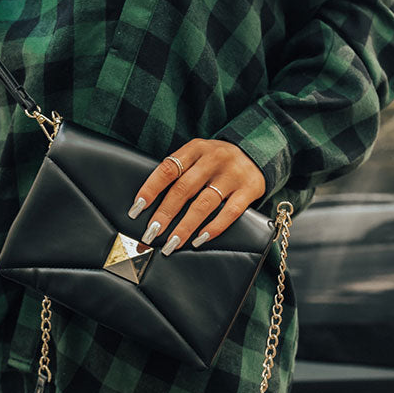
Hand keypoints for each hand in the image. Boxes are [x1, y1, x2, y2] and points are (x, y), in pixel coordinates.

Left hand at [127, 138, 265, 254]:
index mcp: (195, 149)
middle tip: (151, 235)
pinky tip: (199, 240)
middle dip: (164, 215)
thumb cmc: (216, 162)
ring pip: (204, 204)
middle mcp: (214, 159)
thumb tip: (148, 208)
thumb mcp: (197, 158)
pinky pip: (229, 212)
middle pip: (183, 189)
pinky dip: (213, 228)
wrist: (257, 152)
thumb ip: (178, 176)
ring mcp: (233, 174)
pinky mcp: (250, 188)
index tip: (136, 209)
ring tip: (172, 243)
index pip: (168, 169)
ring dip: (185, 226)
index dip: (150, 190)